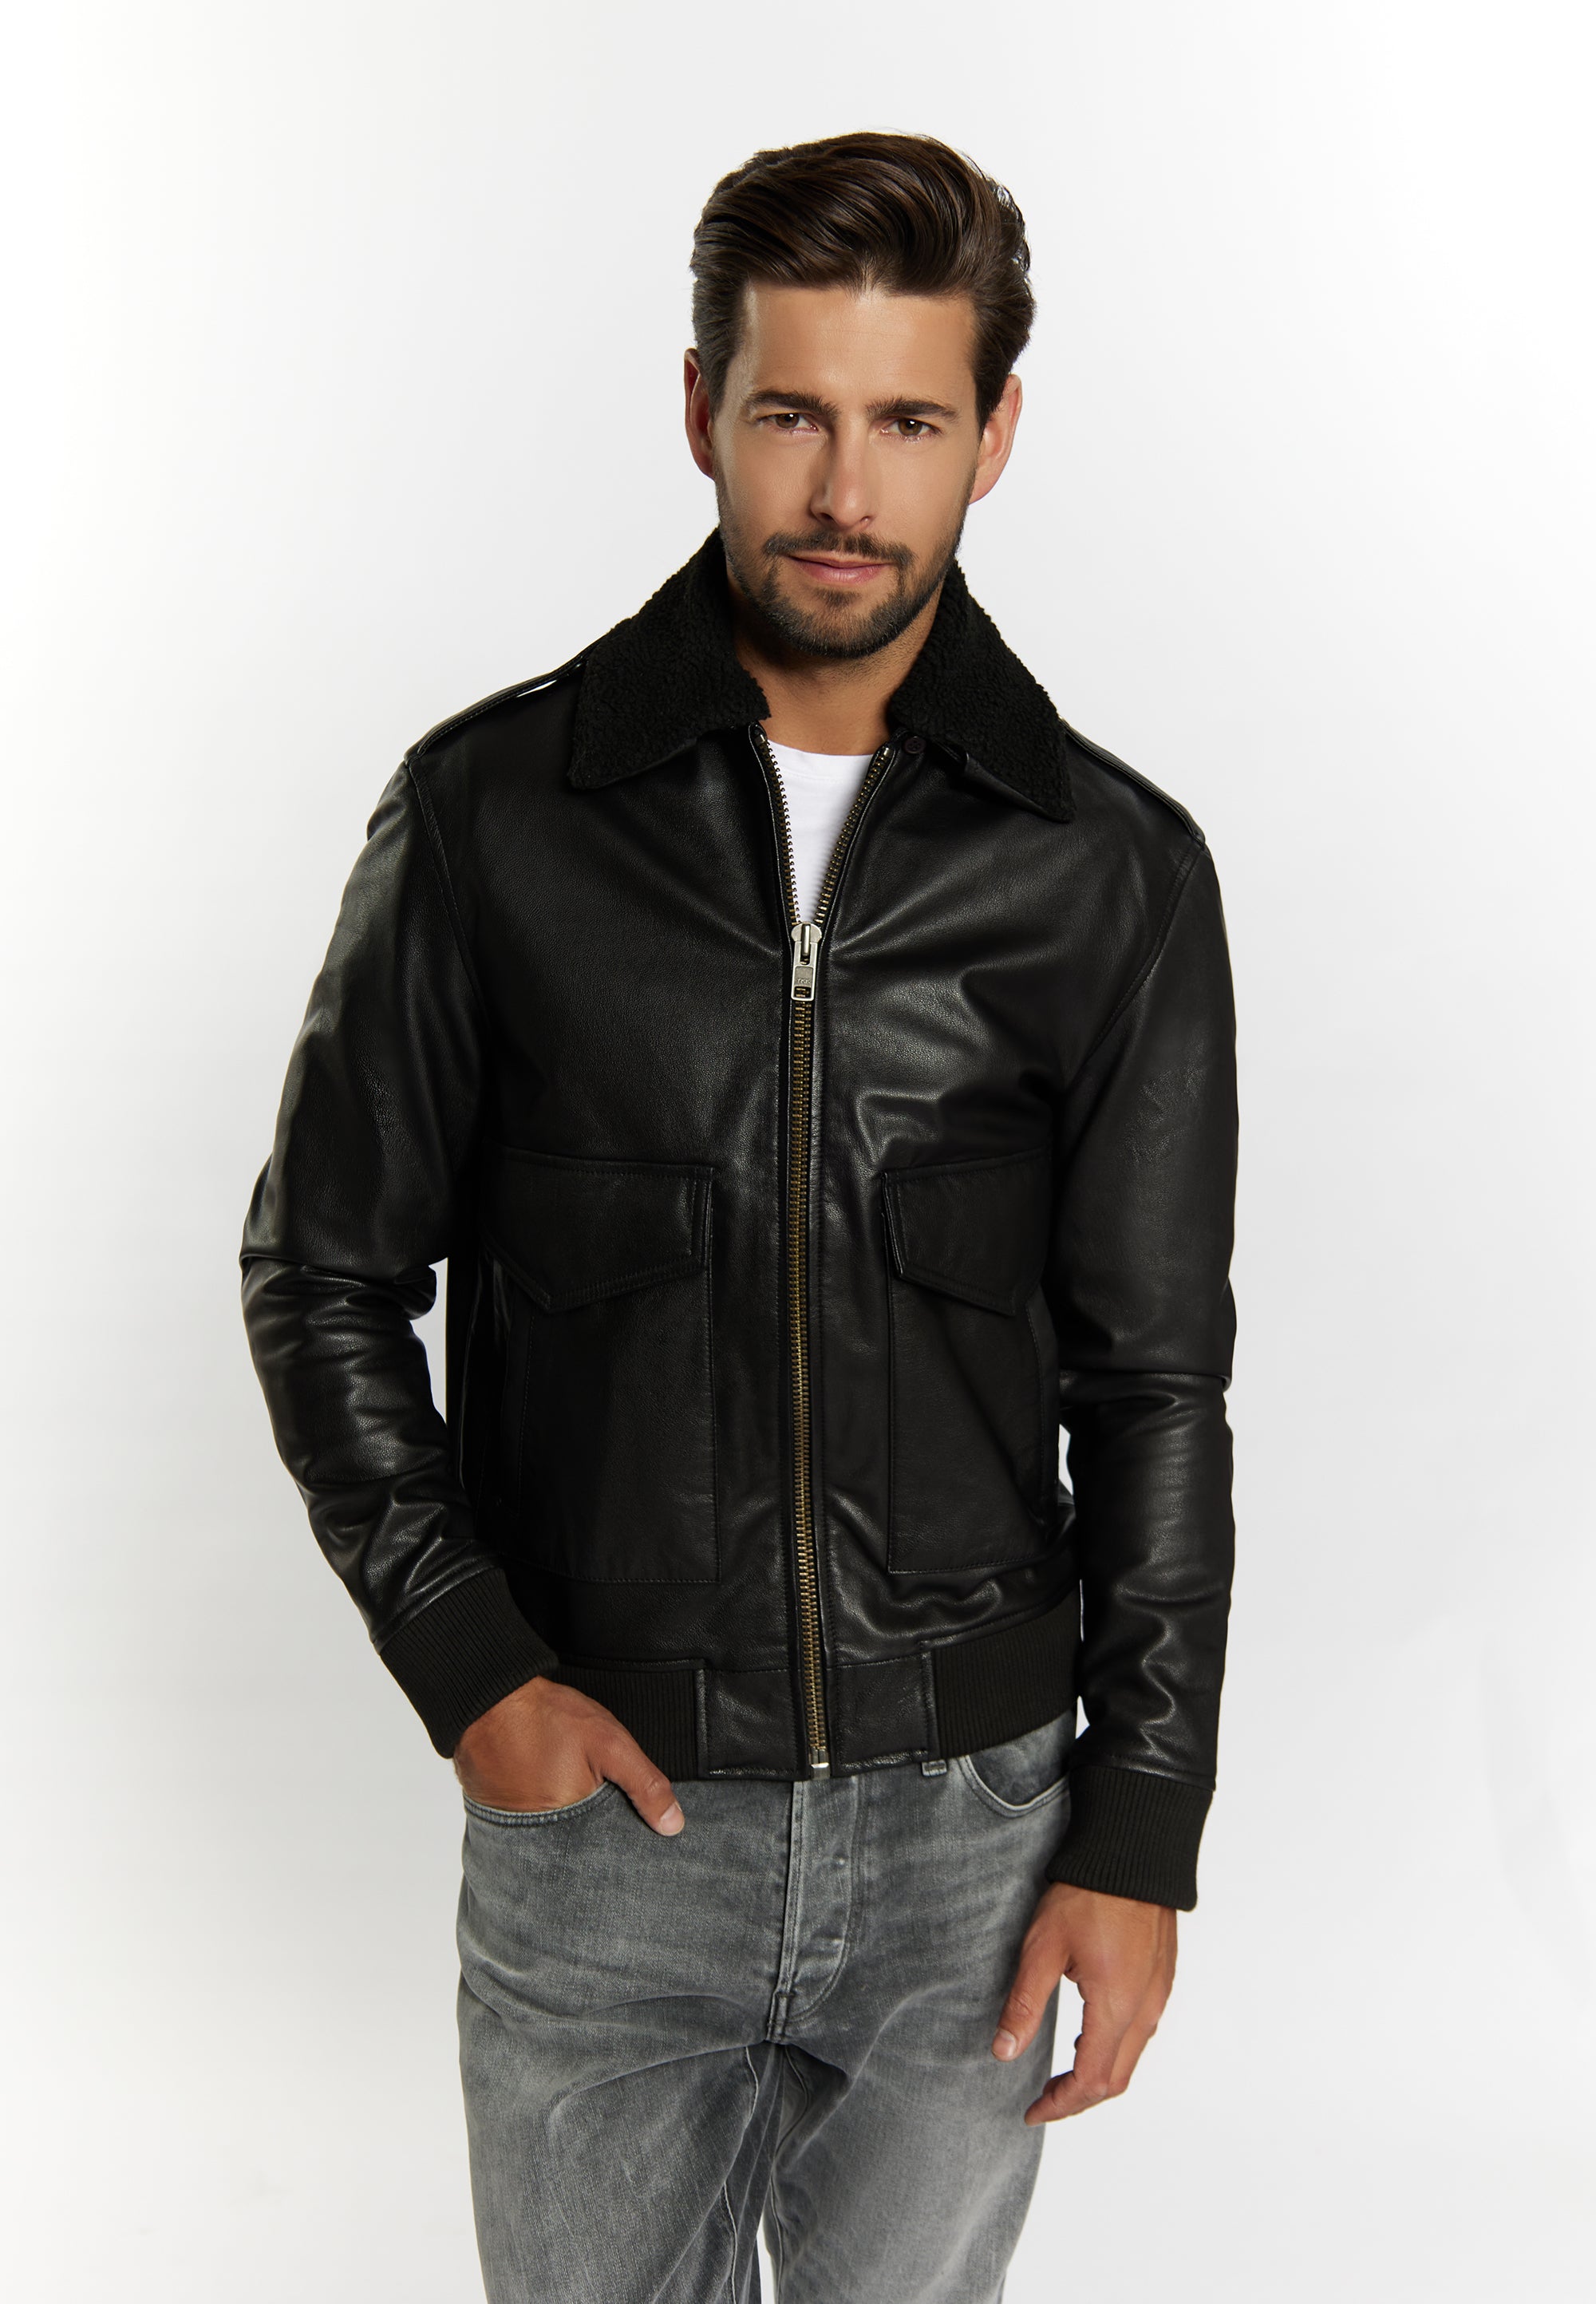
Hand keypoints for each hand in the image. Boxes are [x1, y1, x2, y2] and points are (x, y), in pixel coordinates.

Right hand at [453, 1676, 684, 1834]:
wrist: (488, 1696)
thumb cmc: (548, 1718)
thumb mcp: (610, 1745)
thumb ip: (645, 1785)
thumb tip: (674, 1826)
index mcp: (570, 1831)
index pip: (605, 1855)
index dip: (622, 1845)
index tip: (638, 1841)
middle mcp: (537, 1839)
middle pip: (579, 1851)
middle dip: (596, 1839)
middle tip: (607, 1817)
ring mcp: (513, 1828)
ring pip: (554, 1838)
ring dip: (569, 1826)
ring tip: (578, 1801)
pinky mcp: (497, 1814)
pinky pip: (529, 1824)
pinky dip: (544, 1812)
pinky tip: (553, 1792)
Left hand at [993, 1880, 1176, 2122]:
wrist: (1133, 1851)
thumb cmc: (1088, 1893)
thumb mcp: (1043, 1948)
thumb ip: (1024, 2004)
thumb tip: (1003, 2052)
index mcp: (1116, 2007)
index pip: (1090, 2081)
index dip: (1060, 2105)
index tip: (1032, 2110)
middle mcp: (1145, 2009)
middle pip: (1116, 2079)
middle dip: (1078, 2099)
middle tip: (1043, 2100)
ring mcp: (1159, 1994)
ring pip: (1131, 2058)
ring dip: (1096, 2074)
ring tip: (1060, 2072)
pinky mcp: (1162, 1977)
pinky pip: (1142, 2031)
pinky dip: (1113, 2049)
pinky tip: (1087, 2035)